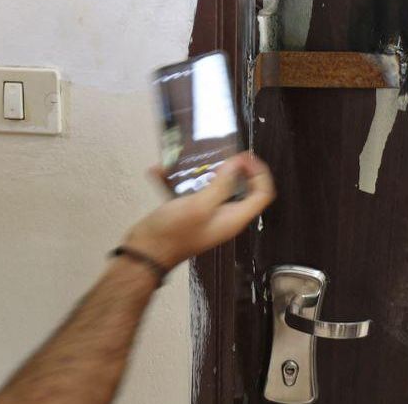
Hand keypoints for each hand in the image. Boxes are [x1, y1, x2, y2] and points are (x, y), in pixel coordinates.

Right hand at [123, 152, 275, 268]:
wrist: (145, 253)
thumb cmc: (172, 235)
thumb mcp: (200, 205)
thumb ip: (221, 184)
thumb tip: (237, 165)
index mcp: (233, 218)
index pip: (262, 194)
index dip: (259, 173)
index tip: (244, 157)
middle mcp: (224, 216)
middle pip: (242, 188)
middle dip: (233, 168)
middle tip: (223, 154)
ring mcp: (206, 214)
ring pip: (215, 186)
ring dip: (204, 171)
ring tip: (193, 158)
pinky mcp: (189, 211)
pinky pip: (191, 190)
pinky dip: (180, 180)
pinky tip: (162, 171)